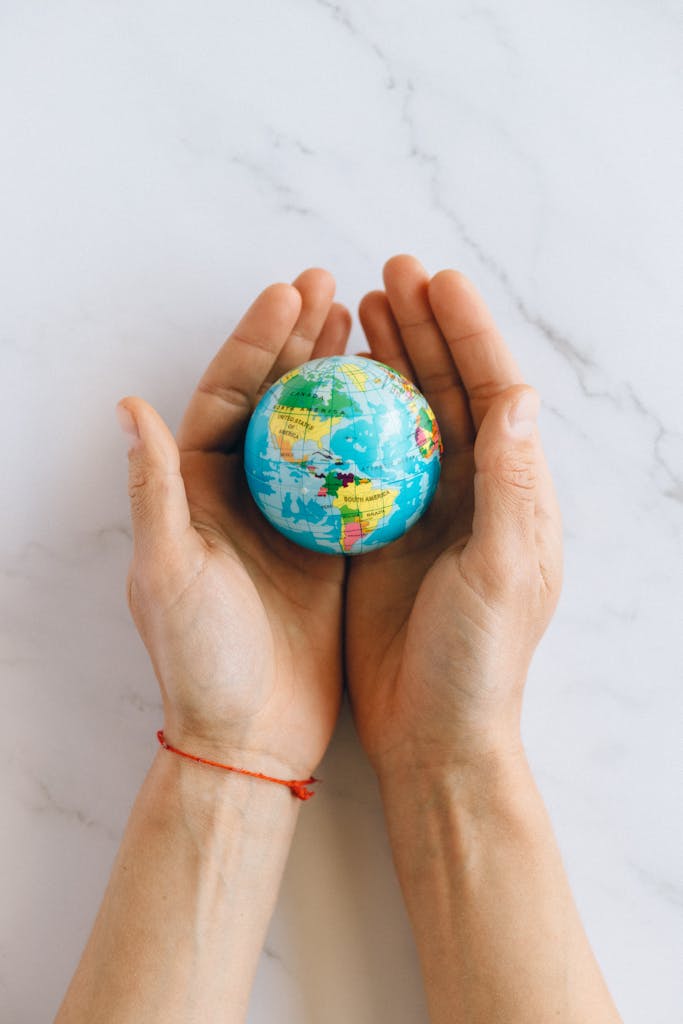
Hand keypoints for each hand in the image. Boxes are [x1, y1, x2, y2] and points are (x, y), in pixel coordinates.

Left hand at [117, 270, 350, 778]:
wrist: (253, 734)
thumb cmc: (202, 659)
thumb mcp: (170, 573)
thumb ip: (157, 491)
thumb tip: (130, 405)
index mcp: (195, 492)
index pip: (225, 397)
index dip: (254, 342)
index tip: (289, 293)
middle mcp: (239, 495)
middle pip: (271, 401)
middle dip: (297, 341)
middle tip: (334, 288)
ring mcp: (288, 516)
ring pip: (315, 430)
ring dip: (336, 377)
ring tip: (365, 325)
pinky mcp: (328, 543)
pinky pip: (352, 475)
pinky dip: (371, 436)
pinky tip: (397, 402)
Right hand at [345, 255, 562, 776]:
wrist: (433, 732)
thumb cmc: (478, 659)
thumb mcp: (505, 571)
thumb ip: (512, 484)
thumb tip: (518, 396)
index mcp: (512, 494)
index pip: (495, 393)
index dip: (469, 334)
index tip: (437, 281)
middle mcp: (472, 492)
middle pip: (449, 391)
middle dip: (424, 329)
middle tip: (390, 275)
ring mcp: (423, 510)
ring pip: (405, 416)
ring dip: (388, 361)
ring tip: (359, 310)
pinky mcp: (380, 532)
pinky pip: (364, 458)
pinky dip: (349, 417)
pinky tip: (326, 386)